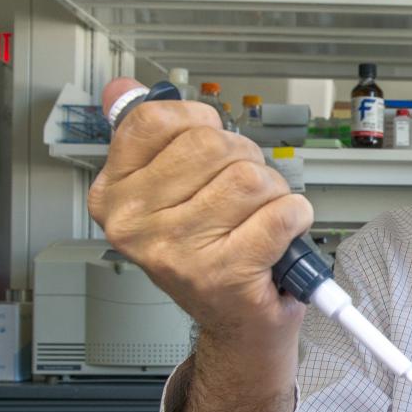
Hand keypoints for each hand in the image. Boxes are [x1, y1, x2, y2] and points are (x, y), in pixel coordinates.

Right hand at [87, 78, 313, 345]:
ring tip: (259, 220)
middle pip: (212, 145)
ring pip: (250, 177)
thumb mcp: (167, 193)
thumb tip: (121, 86)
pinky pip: (281, 212)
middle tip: (243, 198)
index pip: (155, 120)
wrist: (236, 325)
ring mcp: (178, 251)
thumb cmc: (208, 256)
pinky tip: (281, 235)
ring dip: (272, 192)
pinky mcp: (224, 273)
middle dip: (246, 161)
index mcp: (115, 195)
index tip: (211, 149)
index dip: (200, 123)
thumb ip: (146, 136)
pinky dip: (296, 217)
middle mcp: (137, 224)